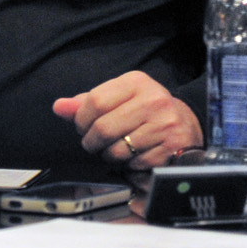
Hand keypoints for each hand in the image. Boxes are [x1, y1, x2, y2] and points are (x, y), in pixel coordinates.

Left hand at [53, 71, 202, 170]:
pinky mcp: (173, 147)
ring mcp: (166, 124)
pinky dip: (128, 165)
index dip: (81, 120)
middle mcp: (154, 100)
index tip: (82, 127)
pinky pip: (135, 164)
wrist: (187, 123)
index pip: (94, 101)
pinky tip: (135, 156)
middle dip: (92, 142)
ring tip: (116, 149)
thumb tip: (58, 107)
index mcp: (136, 82)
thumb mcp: (118, 98)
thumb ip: (85, 103)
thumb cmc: (144, 110)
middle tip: (95, 144)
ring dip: (109, 156)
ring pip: (117, 150)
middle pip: (103, 128)